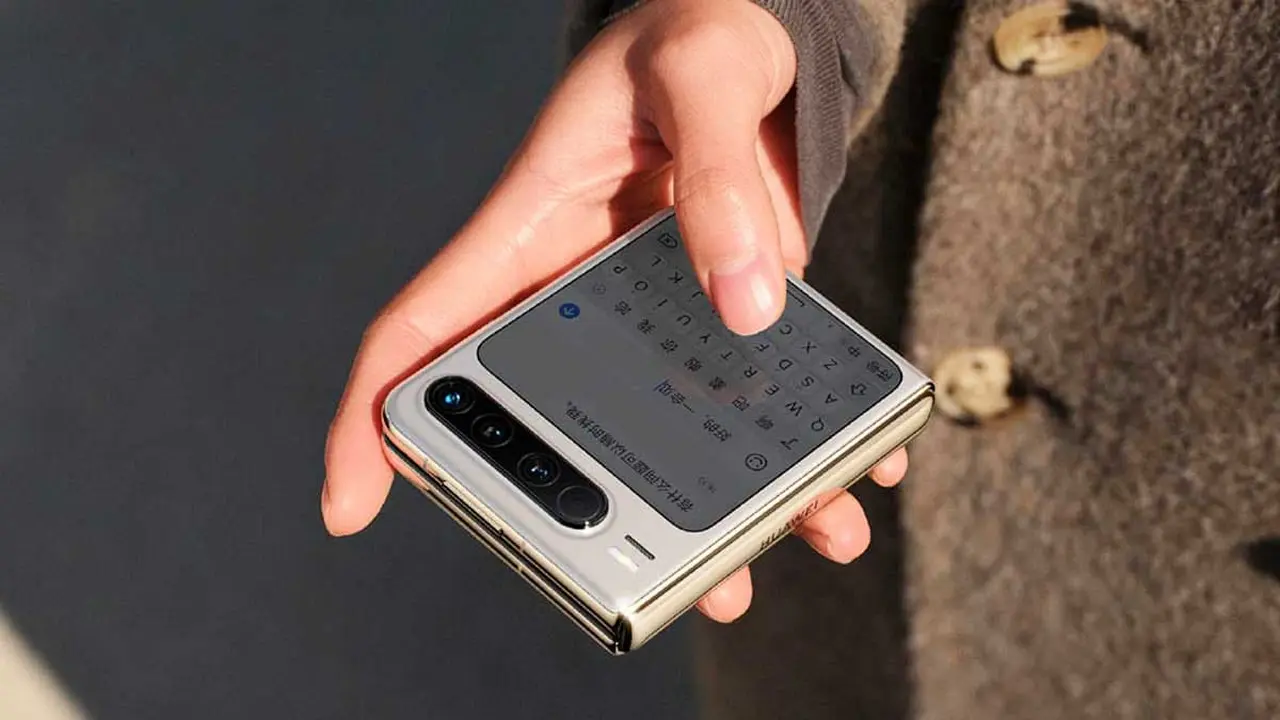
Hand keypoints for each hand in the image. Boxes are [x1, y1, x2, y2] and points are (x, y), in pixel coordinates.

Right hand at [323, 0, 908, 622]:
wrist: (763, 30)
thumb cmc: (699, 30)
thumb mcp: (700, 72)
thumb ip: (716, 175)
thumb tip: (744, 304)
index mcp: (530, 229)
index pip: (426, 329)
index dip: (372, 416)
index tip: (349, 502)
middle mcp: (580, 290)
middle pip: (555, 423)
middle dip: (600, 514)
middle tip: (664, 584)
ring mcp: (654, 311)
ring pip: (666, 431)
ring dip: (726, 505)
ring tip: (791, 550)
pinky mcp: (724, 312)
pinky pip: (749, 395)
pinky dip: (801, 445)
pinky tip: (853, 477)